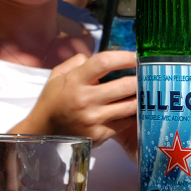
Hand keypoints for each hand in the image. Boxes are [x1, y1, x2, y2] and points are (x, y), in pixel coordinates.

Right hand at [11, 51, 136, 146]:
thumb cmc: (52, 102)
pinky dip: (133, 115)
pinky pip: (125, 122)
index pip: (103, 62)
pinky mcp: (100, 134)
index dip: (123, 57)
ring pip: (130, 105)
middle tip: (147, 76)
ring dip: (141, 97)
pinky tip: (137, 109)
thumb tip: (92, 56)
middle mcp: (85, 99)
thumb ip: (75, 63)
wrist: (42, 132)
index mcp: (74, 81)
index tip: (135, 56)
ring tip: (147, 92)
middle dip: (140, 79)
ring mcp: (94, 118)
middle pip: (124, 85)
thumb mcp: (57, 77)